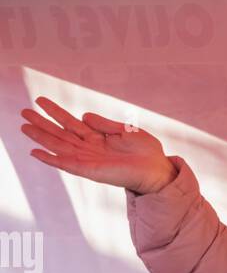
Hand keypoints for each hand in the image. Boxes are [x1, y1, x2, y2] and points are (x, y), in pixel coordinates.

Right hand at [20, 96, 177, 194]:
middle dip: (41, 123)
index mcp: (97, 138)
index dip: (55, 112)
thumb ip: (103, 124)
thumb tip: (83, 115)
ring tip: (23, 126)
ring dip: (40, 137)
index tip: (40, 100)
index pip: (71, 123)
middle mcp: (90, 149)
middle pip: (60, 134)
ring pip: (59, 146)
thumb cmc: (147, 152)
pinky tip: (36, 152)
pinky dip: (51, 159)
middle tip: (22, 112)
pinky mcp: (90, 171)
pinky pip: (67, 164)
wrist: (157, 169)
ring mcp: (88, 160)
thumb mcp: (125, 130)